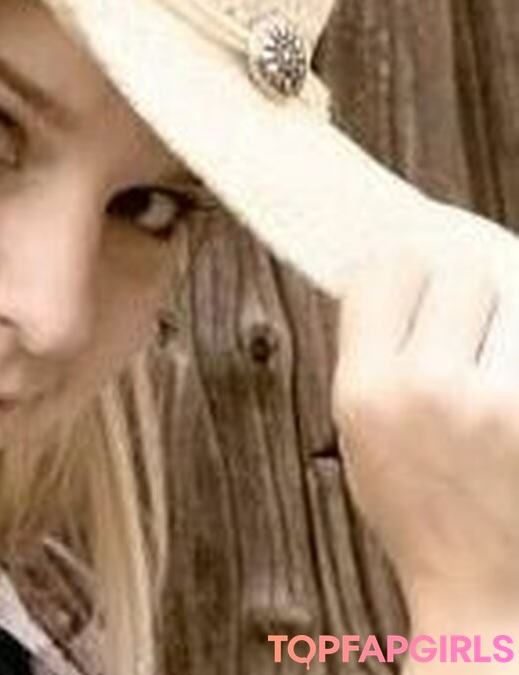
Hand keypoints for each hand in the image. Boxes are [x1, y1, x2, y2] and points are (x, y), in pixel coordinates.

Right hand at [333, 248, 518, 630]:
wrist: (490, 594)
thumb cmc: (421, 512)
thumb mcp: (360, 432)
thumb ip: (371, 353)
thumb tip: (394, 270)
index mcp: (368, 390)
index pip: (386, 272)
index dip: (399, 271)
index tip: (410, 280)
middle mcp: (432, 389)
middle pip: (458, 275)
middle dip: (461, 291)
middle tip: (463, 324)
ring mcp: (502, 403)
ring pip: (515, 302)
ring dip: (506, 321)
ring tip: (494, 368)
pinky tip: (508, 388)